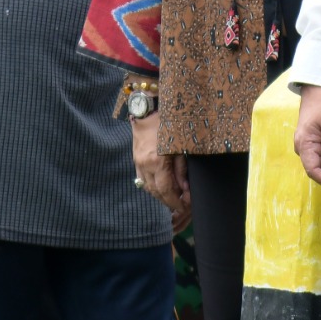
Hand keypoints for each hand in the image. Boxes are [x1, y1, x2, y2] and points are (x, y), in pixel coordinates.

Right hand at [131, 116, 189, 230]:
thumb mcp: (180, 147)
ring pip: (148, 188)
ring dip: (160, 195)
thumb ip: (182, 170)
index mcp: (157, 162)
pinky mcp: (135, 160)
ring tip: (172, 197)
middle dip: (168, 201)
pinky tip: (161, 187)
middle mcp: (145, 165)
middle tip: (180, 205)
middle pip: (156, 192)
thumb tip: (185, 189)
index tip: (184, 207)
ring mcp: (138, 163)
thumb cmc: (168, 125)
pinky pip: (143, 180)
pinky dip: (152, 187)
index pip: (166, 191)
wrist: (148, 112)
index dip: (175, 202)